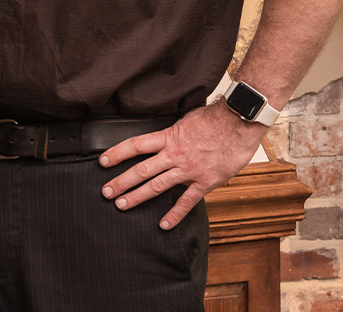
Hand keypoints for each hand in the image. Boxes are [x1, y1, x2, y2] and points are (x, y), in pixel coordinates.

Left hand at [97, 105, 267, 229]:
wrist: (239, 122)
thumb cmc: (215, 118)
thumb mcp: (186, 119)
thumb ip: (173, 131)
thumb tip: (164, 135)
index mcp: (168, 137)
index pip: (135, 145)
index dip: (117, 153)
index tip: (103, 161)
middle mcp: (174, 155)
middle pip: (141, 169)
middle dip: (121, 181)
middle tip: (105, 192)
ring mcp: (188, 170)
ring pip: (157, 186)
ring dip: (137, 196)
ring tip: (121, 205)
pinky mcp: (205, 182)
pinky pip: (187, 201)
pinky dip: (174, 214)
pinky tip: (164, 224)